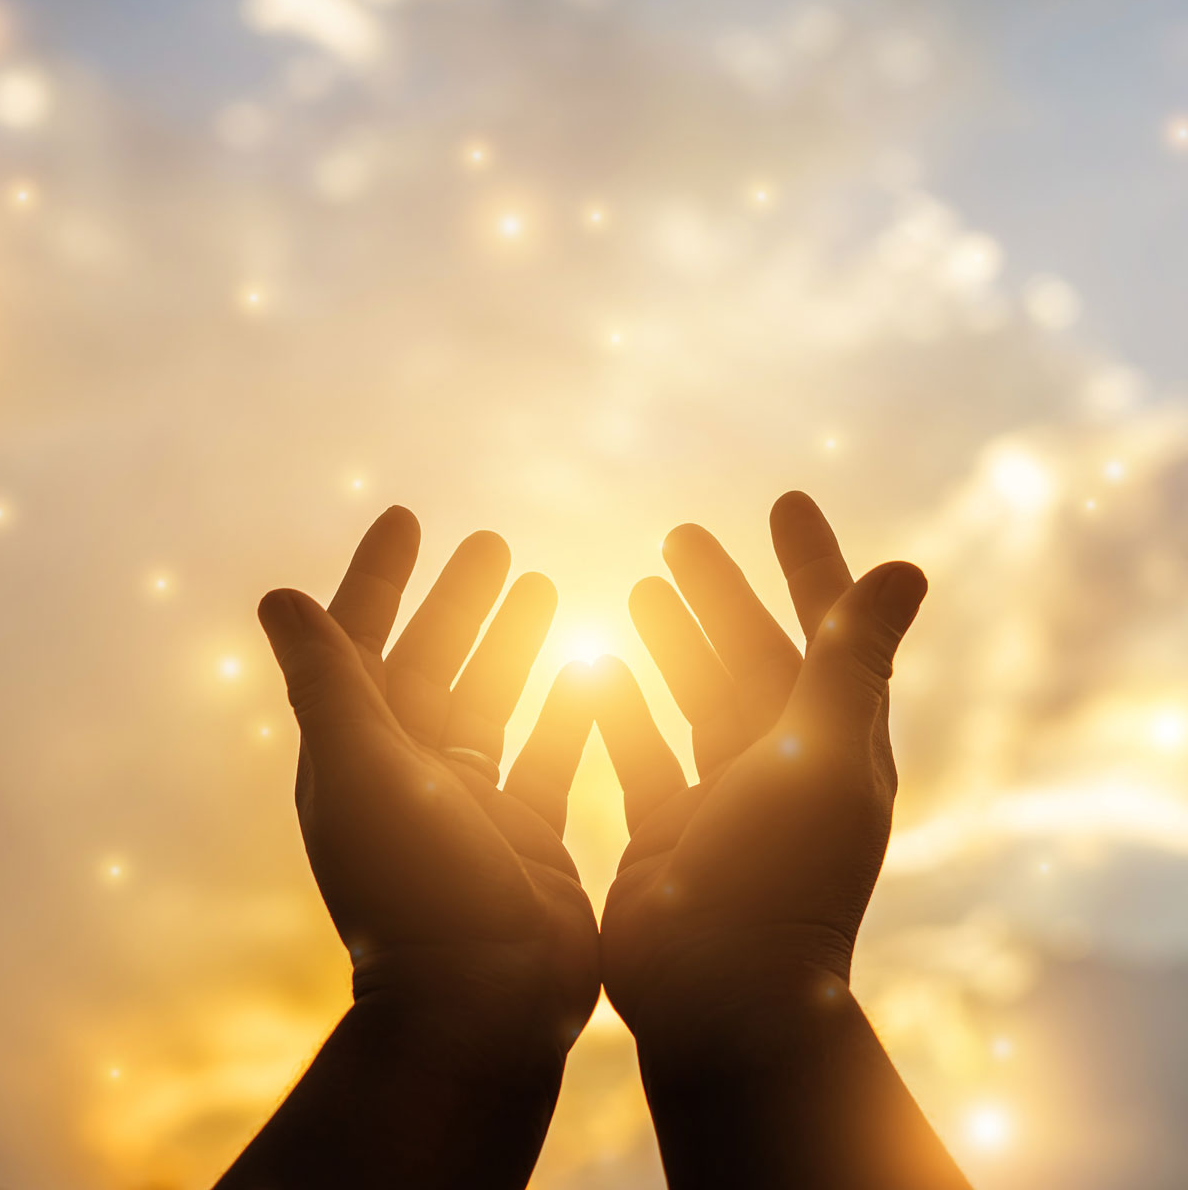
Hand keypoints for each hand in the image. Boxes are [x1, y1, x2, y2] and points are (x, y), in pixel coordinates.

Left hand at [258, 506, 598, 1051]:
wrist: (484, 1007)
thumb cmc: (417, 890)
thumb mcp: (365, 774)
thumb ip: (328, 684)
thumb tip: (277, 597)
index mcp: (359, 755)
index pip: (363, 643)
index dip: (379, 578)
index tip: (408, 517)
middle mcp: (409, 774)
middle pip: (435, 664)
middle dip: (460, 601)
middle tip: (496, 543)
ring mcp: (470, 804)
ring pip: (493, 701)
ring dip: (514, 643)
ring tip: (544, 583)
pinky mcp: (526, 831)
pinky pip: (548, 752)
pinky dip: (567, 708)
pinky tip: (593, 664)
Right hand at [594, 492, 927, 1045]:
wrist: (719, 999)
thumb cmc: (778, 875)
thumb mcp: (819, 754)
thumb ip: (850, 660)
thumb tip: (909, 566)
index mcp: (834, 744)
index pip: (827, 631)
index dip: (810, 565)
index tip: (784, 502)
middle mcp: (782, 766)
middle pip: (748, 656)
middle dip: (720, 594)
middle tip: (680, 534)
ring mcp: (721, 800)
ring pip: (693, 698)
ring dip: (670, 642)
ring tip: (638, 584)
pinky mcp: (667, 831)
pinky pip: (641, 752)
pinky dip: (620, 709)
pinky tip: (593, 664)